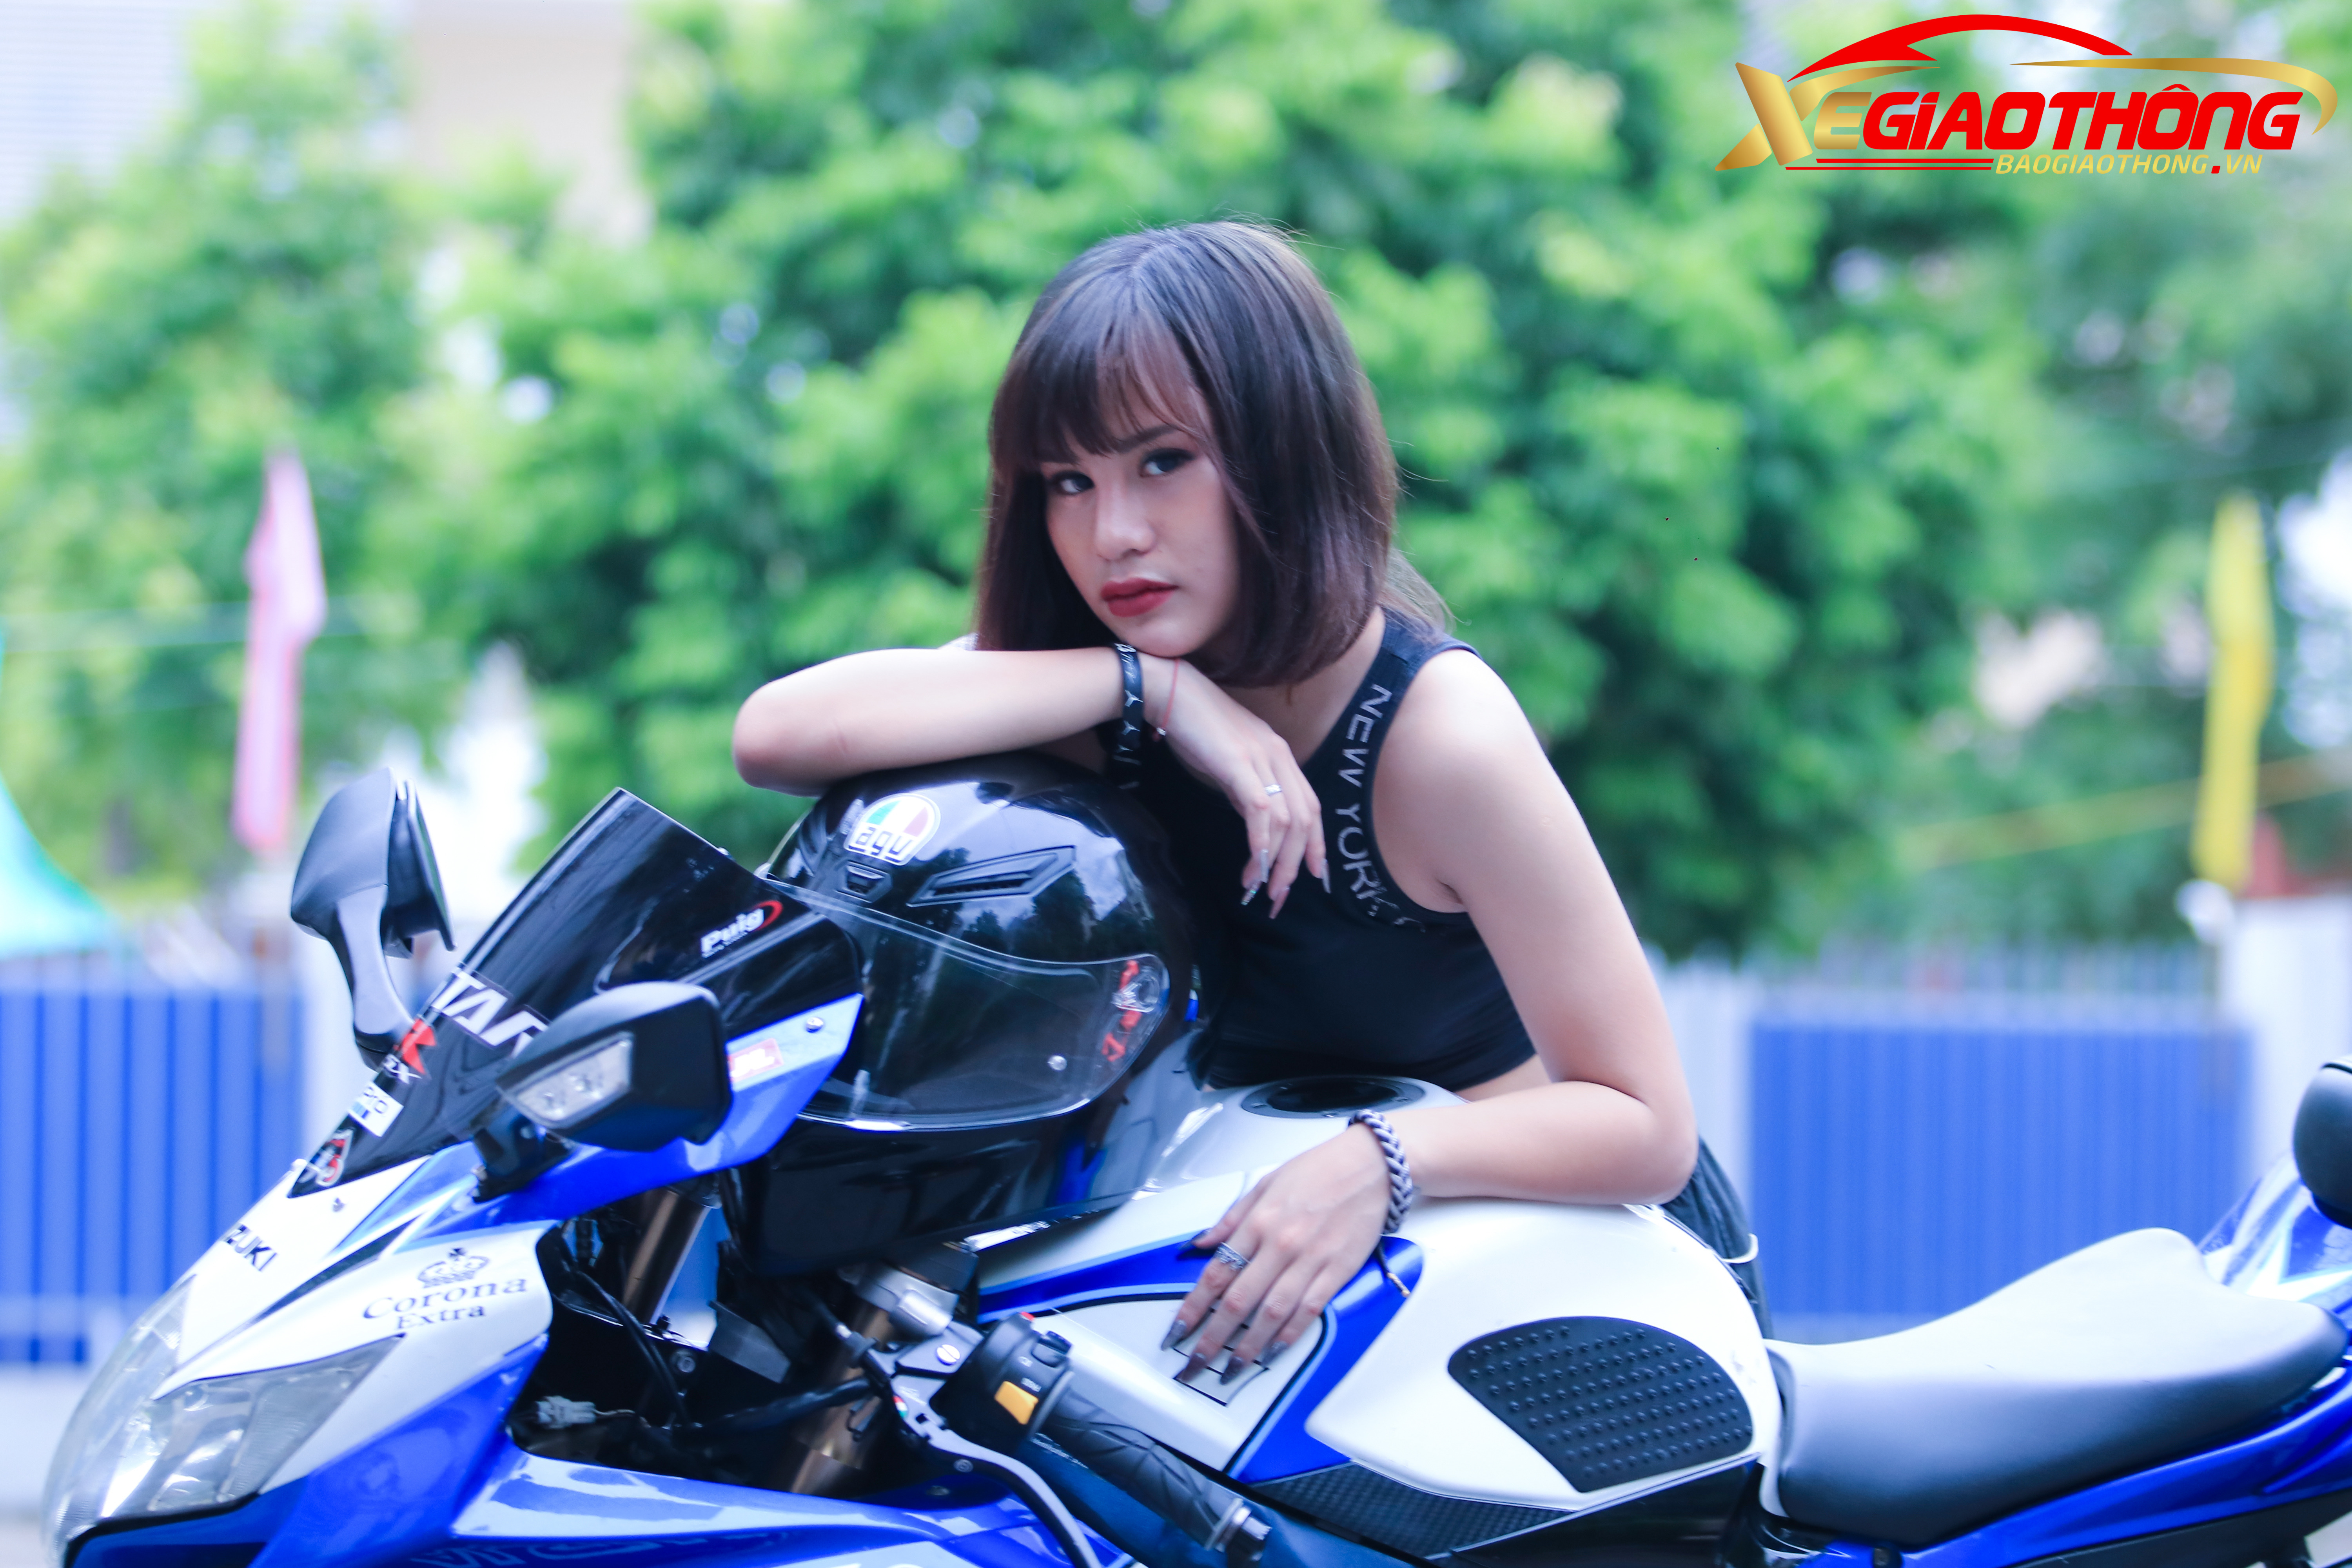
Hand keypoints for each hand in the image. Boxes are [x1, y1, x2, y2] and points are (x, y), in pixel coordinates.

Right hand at [1151, 658, 1326, 913]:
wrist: (1169, 691)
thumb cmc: (1194, 727)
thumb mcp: (1229, 762)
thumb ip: (1246, 788)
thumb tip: (1254, 820)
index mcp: (1280, 755)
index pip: (1311, 806)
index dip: (1317, 844)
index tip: (1316, 875)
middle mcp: (1278, 756)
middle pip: (1304, 820)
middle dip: (1296, 864)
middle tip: (1279, 896)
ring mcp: (1261, 758)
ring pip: (1286, 820)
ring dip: (1275, 860)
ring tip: (1258, 888)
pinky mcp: (1238, 762)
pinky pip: (1259, 808)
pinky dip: (1259, 840)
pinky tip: (1253, 863)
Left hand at [1165, 1124, 1389, 1377]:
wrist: (1372, 1166)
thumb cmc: (1319, 1171)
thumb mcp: (1265, 1184)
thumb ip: (1231, 1219)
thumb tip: (1200, 1243)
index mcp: (1258, 1222)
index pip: (1216, 1273)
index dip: (1193, 1307)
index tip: (1178, 1330)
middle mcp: (1280, 1244)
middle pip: (1238, 1300)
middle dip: (1213, 1337)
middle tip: (1195, 1362)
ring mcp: (1310, 1260)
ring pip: (1271, 1313)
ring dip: (1248, 1346)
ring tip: (1231, 1368)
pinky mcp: (1337, 1272)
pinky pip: (1308, 1311)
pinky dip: (1289, 1335)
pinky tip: (1273, 1352)